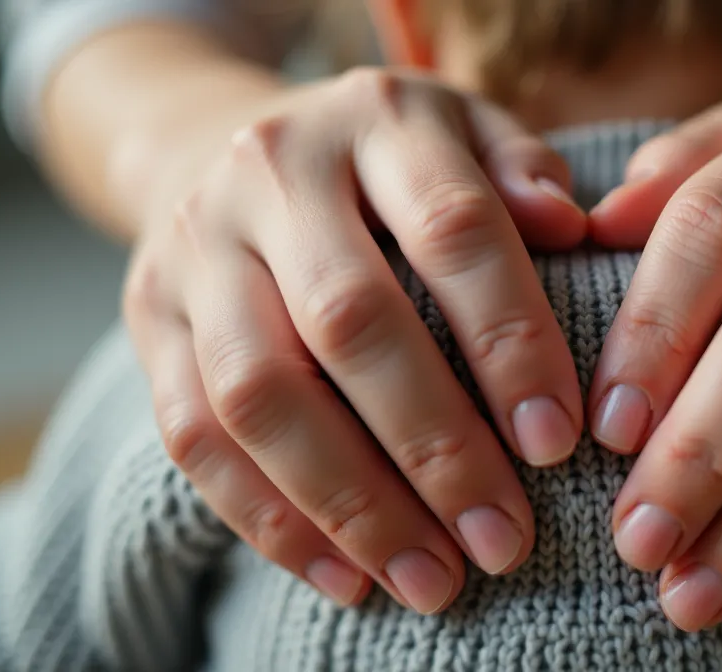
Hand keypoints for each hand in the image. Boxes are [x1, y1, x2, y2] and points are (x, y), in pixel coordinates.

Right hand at [123, 67, 586, 612]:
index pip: (452, 229)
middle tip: (505, 539)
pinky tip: (347, 577)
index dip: (508, 340)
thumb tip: (571, 227)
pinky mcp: (150, 320)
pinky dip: (271, 520)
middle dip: (435, 448)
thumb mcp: (464, 130)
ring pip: (260, 393)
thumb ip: (521, 171)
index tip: (557, 442)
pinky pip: (193, 435)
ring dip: (352, 505)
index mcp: (377, 120)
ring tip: (433, 581)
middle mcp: (271, 172)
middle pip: (349, 321)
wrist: (220, 144)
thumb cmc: (386, 161)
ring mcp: (194, 247)